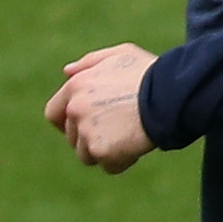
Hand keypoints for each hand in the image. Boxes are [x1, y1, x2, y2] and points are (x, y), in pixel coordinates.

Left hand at [44, 43, 161, 171]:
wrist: (168, 94)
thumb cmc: (149, 73)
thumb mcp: (119, 55)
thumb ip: (90, 63)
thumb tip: (67, 72)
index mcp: (75, 86)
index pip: (53, 113)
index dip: (67, 123)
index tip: (83, 126)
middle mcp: (75, 109)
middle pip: (73, 138)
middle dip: (92, 138)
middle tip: (119, 130)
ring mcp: (86, 131)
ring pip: (87, 155)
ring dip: (105, 152)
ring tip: (129, 138)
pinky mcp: (101, 150)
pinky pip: (108, 166)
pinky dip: (122, 161)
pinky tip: (137, 147)